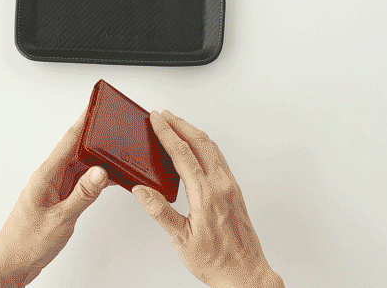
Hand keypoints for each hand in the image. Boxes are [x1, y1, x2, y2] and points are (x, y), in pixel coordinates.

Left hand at [0, 106, 115, 287]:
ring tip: (116, 151)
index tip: (95, 106)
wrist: (10, 266)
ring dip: (96, 159)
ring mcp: (54, 189)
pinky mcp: (58, 201)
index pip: (68, 141)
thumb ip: (82, 195)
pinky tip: (107, 179)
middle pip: (75, 150)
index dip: (83, 121)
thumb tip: (100, 171)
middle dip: (94, 136)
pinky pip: (79, 182)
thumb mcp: (60, 219)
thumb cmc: (25, 243)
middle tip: (113, 126)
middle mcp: (49, 178)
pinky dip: (94, 179)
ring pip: (79, 166)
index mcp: (45, 176)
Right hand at [131, 110, 283, 287]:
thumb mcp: (181, 239)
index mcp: (206, 194)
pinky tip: (197, 147)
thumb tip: (141, 191)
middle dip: (180, 123)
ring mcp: (230, 186)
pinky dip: (204, 144)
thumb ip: (160, 212)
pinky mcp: (235, 190)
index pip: (183, 153)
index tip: (157, 119)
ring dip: (193, 131)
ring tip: (177, 124)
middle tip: (164, 114)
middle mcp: (221, 185)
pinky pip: (219, 158)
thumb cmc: (217, 261)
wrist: (245, 274)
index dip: (167, 133)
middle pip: (200, 142)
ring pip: (212, 147)